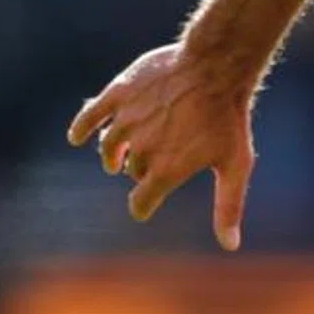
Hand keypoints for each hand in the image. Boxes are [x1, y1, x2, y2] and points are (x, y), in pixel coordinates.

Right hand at [66, 42, 256, 250]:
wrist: (217, 67)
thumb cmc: (229, 119)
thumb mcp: (236, 165)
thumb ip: (228, 206)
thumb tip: (230, 246)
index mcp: (165, 170)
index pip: (142, 202)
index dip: (143, 207)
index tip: (143, 209)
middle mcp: (140, 149)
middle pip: (132, 170)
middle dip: (139, 173)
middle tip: (150, 167)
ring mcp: (126, 121)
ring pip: (111, 146)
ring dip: (113, 155)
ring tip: (116, 158)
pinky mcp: (118, 94)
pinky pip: (91, 116)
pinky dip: (82, 128)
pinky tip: (78, 137)